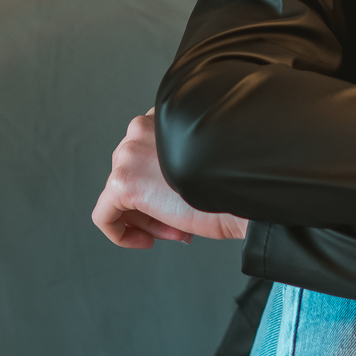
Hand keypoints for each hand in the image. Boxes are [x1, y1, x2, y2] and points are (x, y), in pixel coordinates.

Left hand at [92, 112, 248, 249]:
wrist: (251, 190)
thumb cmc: (240, 178)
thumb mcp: (209, 157)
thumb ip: (181, 159)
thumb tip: (164, 189)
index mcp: (167, 115)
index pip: (148, 150)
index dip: (164, 183)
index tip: (184, 202)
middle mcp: (143, 127)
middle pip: (131, 172)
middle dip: (155, 202)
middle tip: (182, 222)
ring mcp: (129, 153)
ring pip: (120, 193)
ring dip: (147, 218)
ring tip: (176, 230)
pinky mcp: (122, 183)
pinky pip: (104, 215)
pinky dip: (119, 232)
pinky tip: (144, 240)